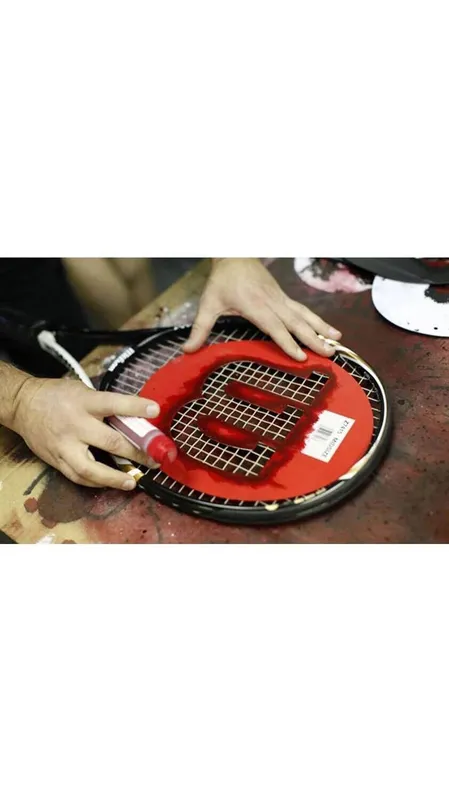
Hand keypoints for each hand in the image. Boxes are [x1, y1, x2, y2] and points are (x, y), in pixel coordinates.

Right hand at [11, 378, 159, 489]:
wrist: (23, 405)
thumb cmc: (57, 396)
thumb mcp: (83, 391)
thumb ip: (106, 406)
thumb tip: (135, 419)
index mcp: (84, 403)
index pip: (114, 404)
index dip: (135, 407)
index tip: (155, 410)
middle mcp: (75, 425)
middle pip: (109, 442)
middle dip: (136, 453)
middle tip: (154, 459)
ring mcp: (64, 446)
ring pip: (91, 469)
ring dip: (114, 478)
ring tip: (132, 482)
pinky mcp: (57, 460)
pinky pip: (78, 477)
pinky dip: (96, 482)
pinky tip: (110, 483)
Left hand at [184, 258, 341, 359]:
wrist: (235, 253)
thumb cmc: (222, 280)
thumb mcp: (208, 303)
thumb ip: (200, 329)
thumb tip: (187, 350)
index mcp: (255, 306)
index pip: (275, 327)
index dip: (288, 343)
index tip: (301, 357)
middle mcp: (272, 303)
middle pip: (296, 324)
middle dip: (314, 340)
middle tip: (330, 355)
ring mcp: (281, 299)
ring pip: (305, 316)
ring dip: (322, 330)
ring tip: (337, 344)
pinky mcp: (283, 297)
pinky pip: (304, 310)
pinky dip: (318, 321)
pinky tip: (330, 330)